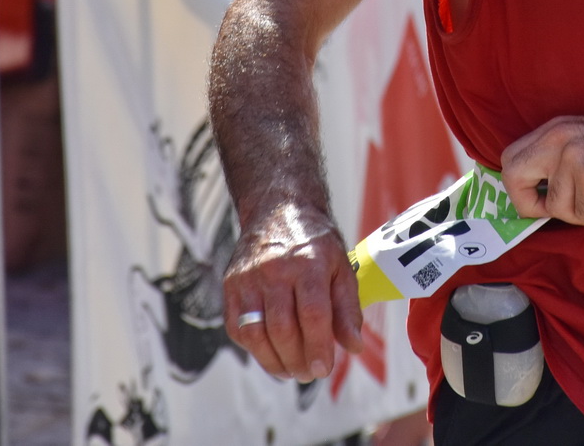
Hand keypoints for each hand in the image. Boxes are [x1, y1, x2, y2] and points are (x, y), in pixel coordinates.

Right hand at [222, 202, 363, 381]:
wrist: (277, 210)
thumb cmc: (315, 243)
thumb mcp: (341, 267)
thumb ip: (347, 308)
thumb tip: (353, 347)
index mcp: (309, 262)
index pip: (312, 314)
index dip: (317, 347)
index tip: (323, 369)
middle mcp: (275, 269)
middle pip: (282, 328)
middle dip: (297, 359)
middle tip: (308, 373)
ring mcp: (248, 277)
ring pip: (255, 332)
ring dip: (273, 361)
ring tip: (291, 370)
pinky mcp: (230, 285)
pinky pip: (237, 327)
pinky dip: (254, 348)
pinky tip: (271, 354)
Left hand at [500, 113, 583, 224]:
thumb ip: (557, 162)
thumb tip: (535, 196)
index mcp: (554, 129)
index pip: (510, 158)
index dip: (518, 188)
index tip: (537, 202)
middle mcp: (557, 138)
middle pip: (513, 177)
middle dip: (529, 204)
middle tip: (557, 209)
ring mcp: (571, 156)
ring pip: (556, 207)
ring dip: (583, 212)